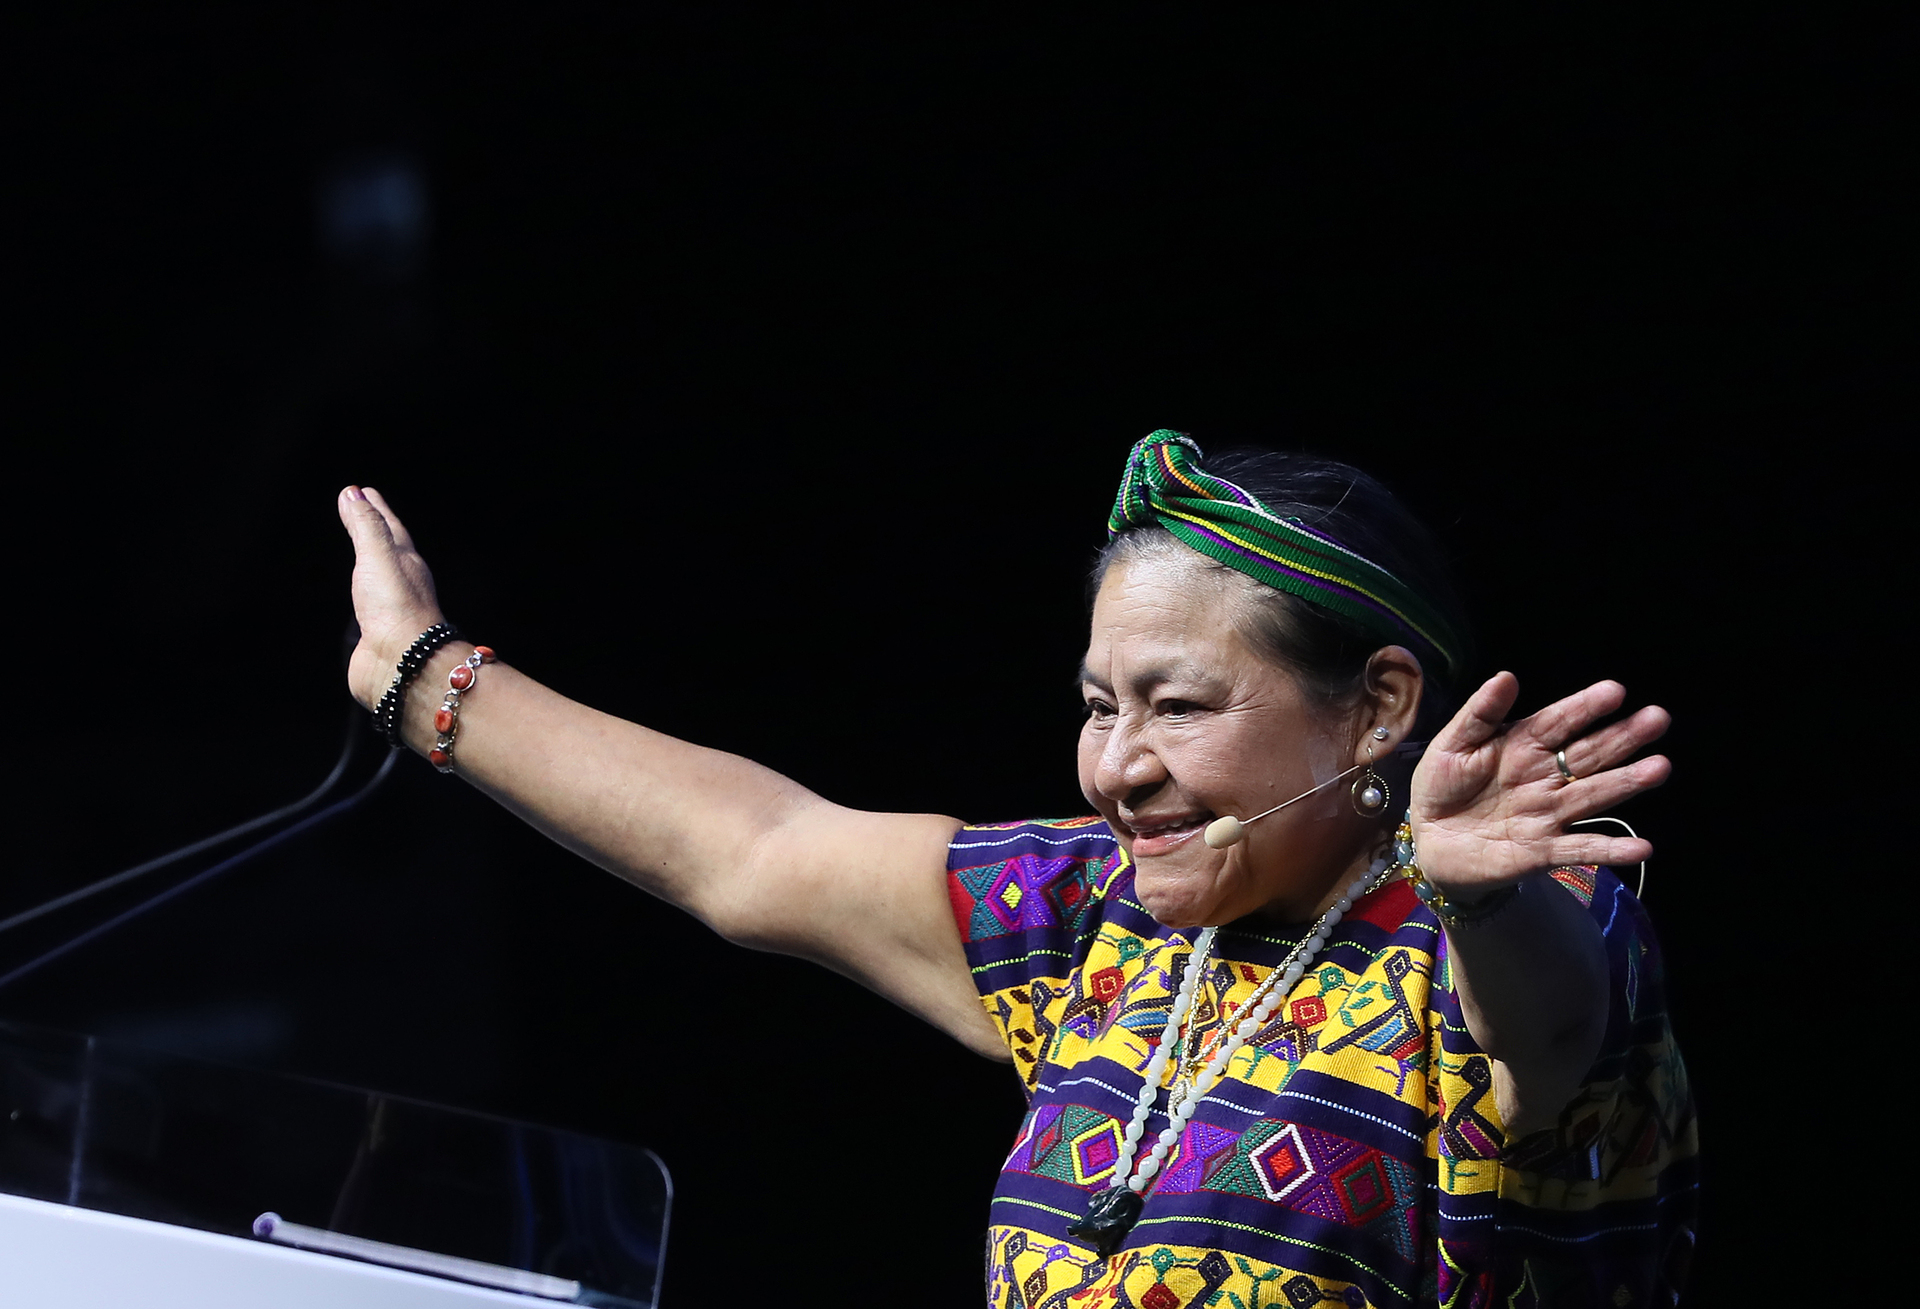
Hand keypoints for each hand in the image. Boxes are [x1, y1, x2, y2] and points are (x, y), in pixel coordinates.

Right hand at [337, 486, 446, 709]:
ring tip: (361, 552)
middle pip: (386, 549)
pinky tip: (360, 599)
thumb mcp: (378, 555)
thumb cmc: (396, 607)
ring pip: (378, 576)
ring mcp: (388, 608)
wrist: (402, 662)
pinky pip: (367, 606)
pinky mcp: (375, 632)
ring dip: (369, 561)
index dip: (375, 508)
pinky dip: (362, 594)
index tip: (364, 491)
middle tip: (359, 510)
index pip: (388, 526)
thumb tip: (354, 494)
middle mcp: (400, 583)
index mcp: (405, 561)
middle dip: (373, 529)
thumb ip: (365, 526)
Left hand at [1408, 672, 1668, 893]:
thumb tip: (1507, 676)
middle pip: (1589, 754)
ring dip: (1627, 783)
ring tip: (1659, 767)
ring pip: (1593, 795)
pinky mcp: (1543, 851)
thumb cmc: (1442, 785)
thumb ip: (1480, 713)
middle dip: (1623, 737)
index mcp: (1524, 745)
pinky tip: (1642, 848)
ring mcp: (1548, 813)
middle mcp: (1545, 777)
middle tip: (1658, 718)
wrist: (1428, 840)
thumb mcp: (1453, 744)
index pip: (1560, 721)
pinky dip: (1610, 849)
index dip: (1585, 707)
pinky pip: (1581, 849)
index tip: (1615, 691)